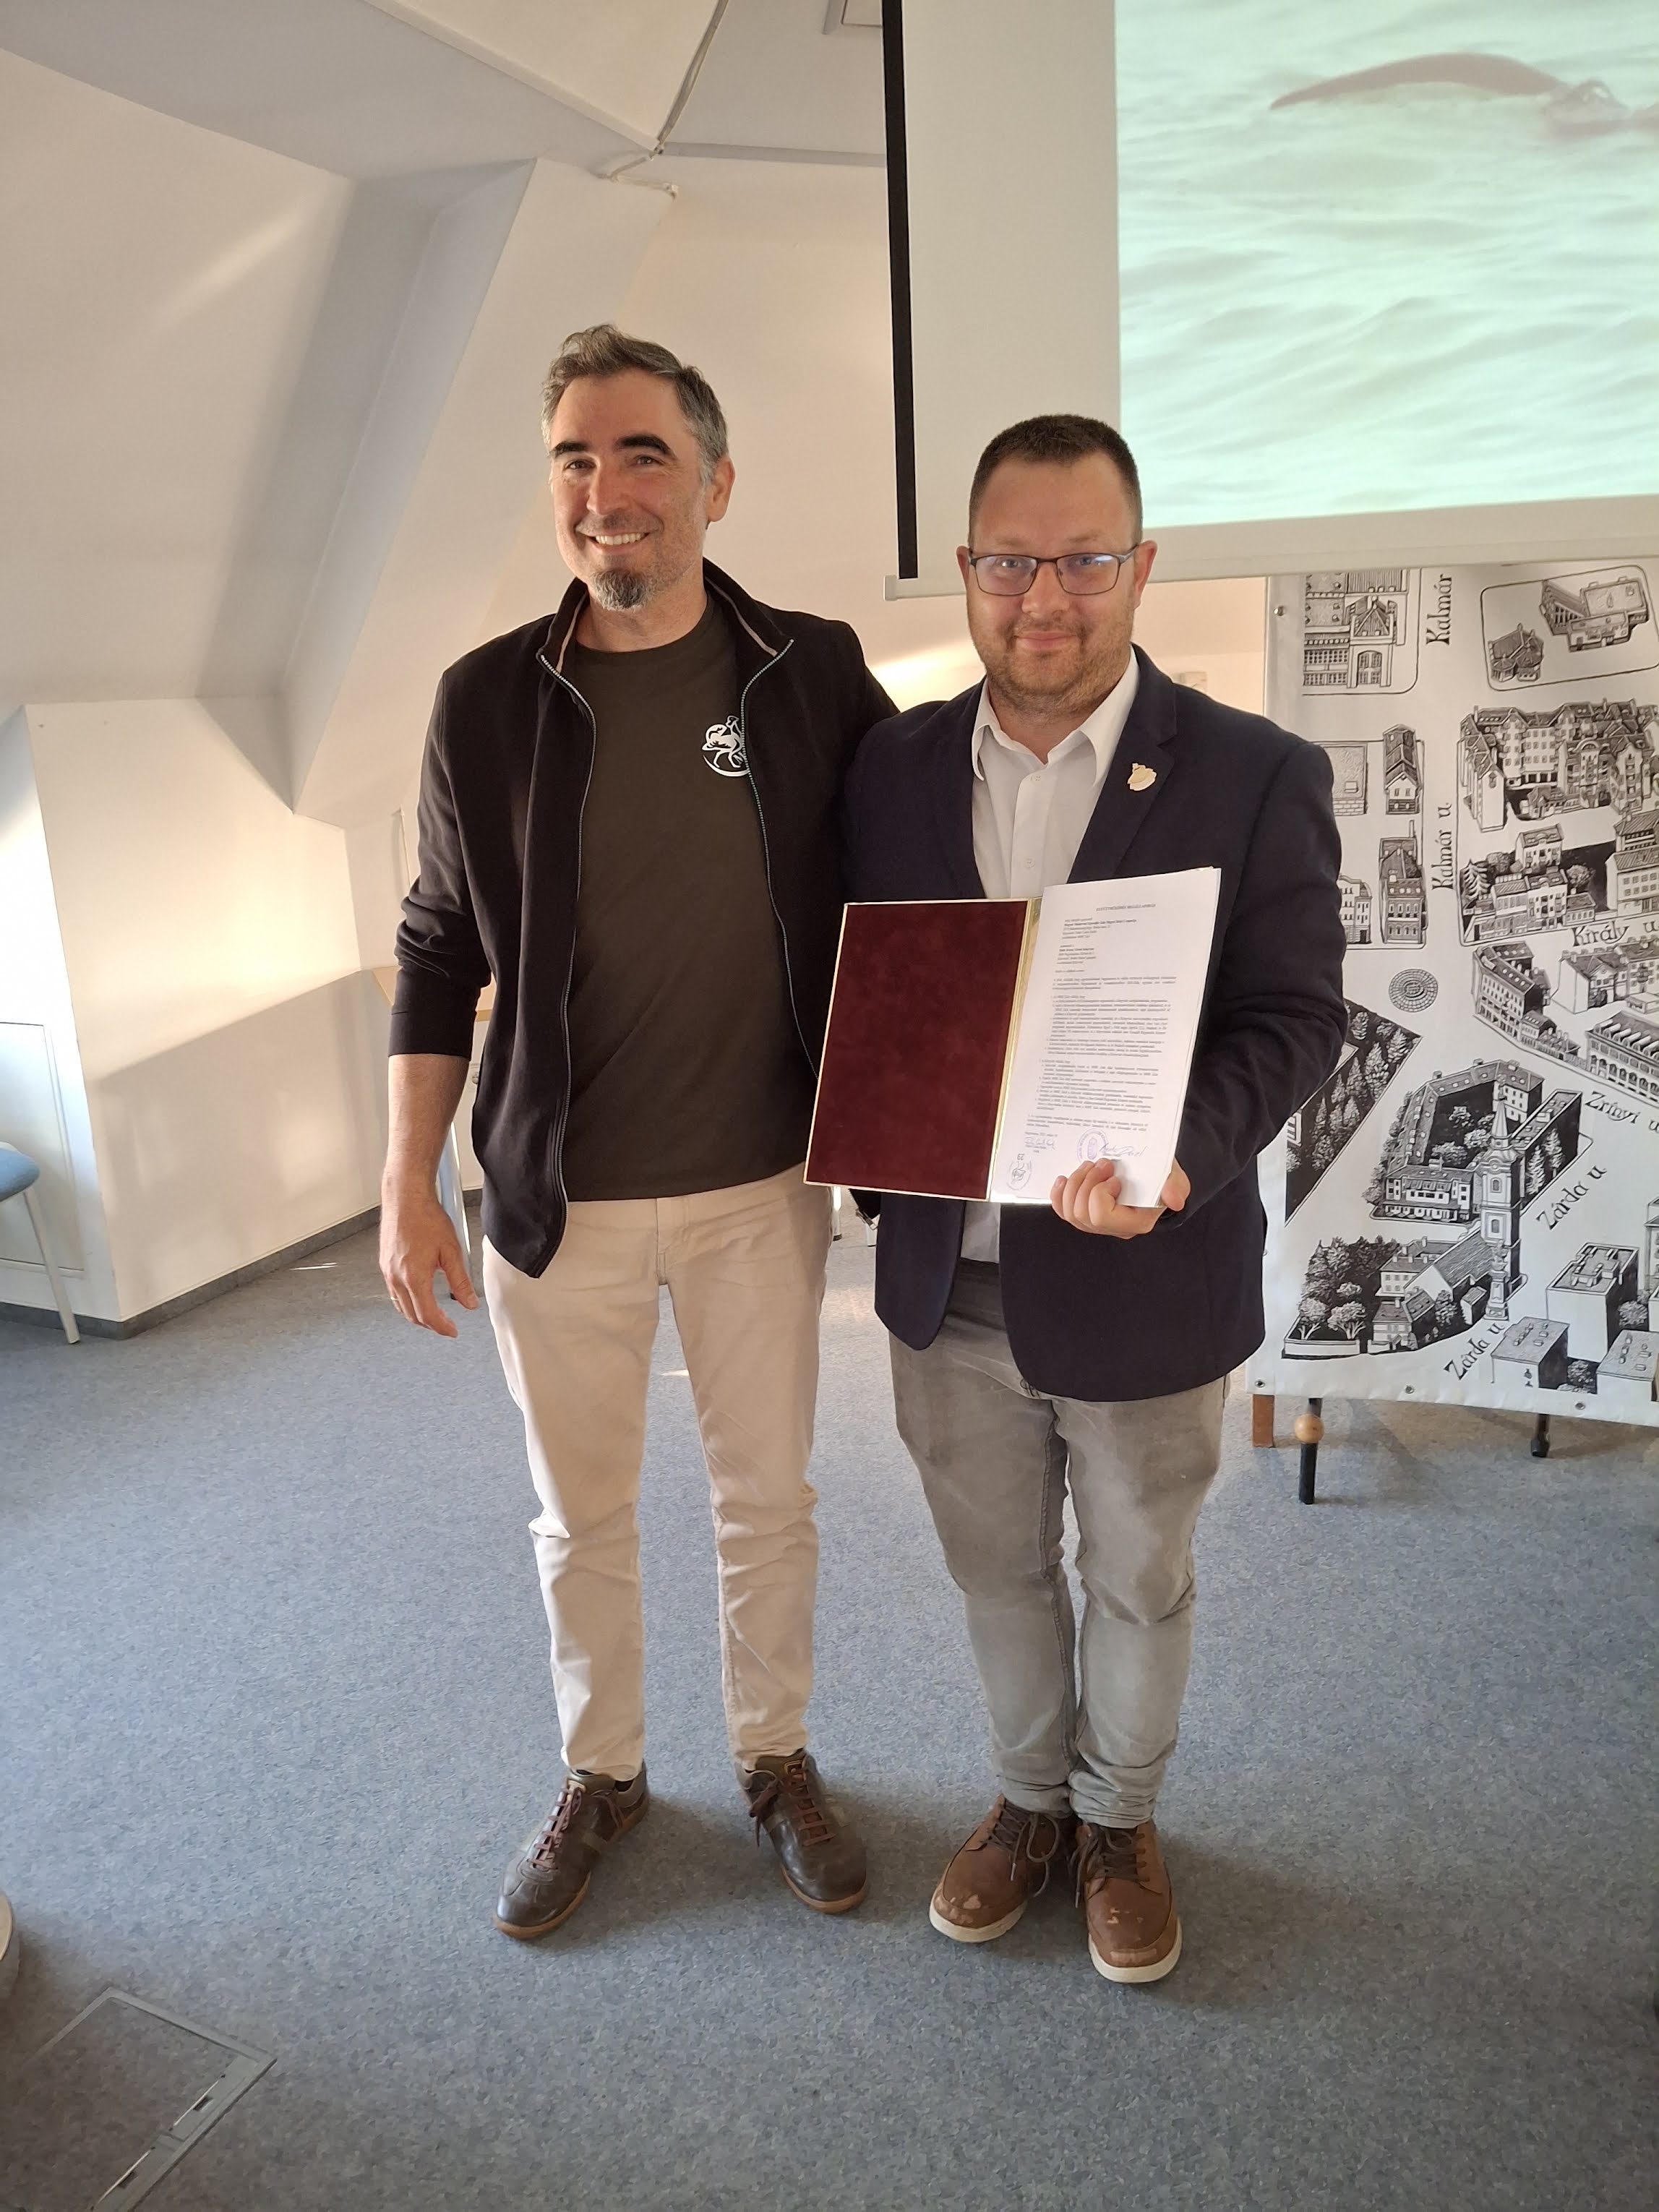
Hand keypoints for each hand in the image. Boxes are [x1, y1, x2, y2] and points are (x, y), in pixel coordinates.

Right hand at [380, 1183, 478, 1335]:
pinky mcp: (384, 1264)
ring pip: (401, 1305)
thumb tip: (470, 1303)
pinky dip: (407, 1301)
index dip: (442, 1327)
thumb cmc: (427, 1218)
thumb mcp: (451, 1251)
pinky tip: (418, 1295)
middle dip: (430, 1324)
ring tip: (434, 1314)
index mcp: (414, 1277)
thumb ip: (461, 1281)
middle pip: (412, 1315)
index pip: (428, 1315)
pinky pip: (394, 1292)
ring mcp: (387, 1271)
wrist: (405, 1198)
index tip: (452, 1331)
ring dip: (417, 1314)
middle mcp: (396, 1277)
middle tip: (446, 1326)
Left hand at [1050, 1157, 1189, 1237]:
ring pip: (1070, 1212)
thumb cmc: (1161, 1176)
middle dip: (1086, 1183)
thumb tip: (1174, 1200)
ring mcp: (1097, 1224)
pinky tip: (1064, 1179)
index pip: (1102, 1216)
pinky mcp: (1085, 1214)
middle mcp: (1114, 1228)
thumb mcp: (1174, 1177)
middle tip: (1102, 1164)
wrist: (1152, 1174)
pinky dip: (1060, 1194)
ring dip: (1075, 1183)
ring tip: (1090, 1166)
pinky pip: (1063, 1211)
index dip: (1100, 1193)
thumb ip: (1175, 1186)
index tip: (1114, 1176)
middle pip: (1081, 1214)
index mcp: (1136, 1222)